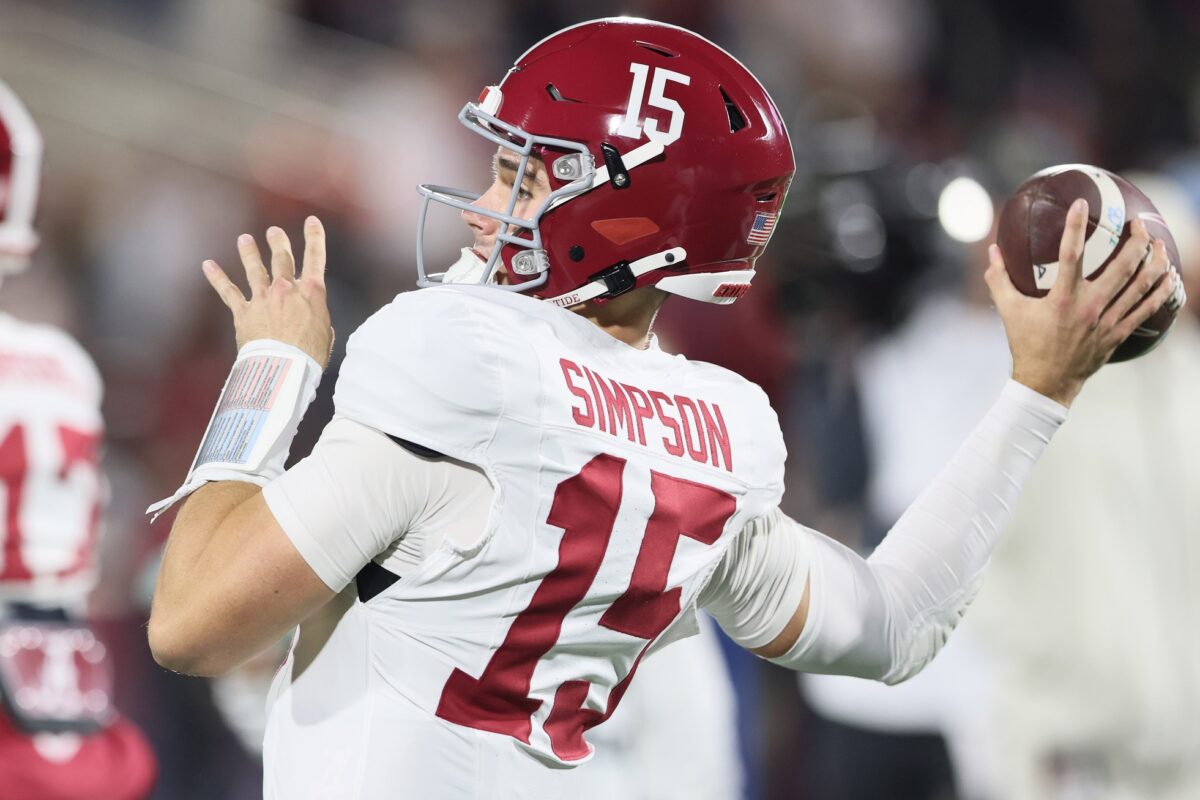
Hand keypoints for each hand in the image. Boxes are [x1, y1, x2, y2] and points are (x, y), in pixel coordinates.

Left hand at [202, 216, 333, 368]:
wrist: (283, 367)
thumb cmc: (310, 356)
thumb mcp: (325, 334)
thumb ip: (318, 319)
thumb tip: (311, 319)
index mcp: (312, 293)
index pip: (315, 258)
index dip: (314, 237)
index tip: (312, 221)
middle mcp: (287, 289)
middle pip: (282, 259)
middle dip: (278, 243)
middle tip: (273, 232)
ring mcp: (263, 299)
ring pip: (255, 269)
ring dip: (249, 253)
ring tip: (244, 240)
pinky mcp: (244, 312)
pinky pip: (228, 291)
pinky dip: (217, 277)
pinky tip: (208, 265)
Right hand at [987, 198, 1177, 406]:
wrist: (1046, 382)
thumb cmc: (1025, 344)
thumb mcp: (1007, 311)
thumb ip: (999, 279)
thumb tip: (991, 250)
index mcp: (1062, 298)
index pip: (1071, 254)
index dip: (1076, 225)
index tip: (1082, 203)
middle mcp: (1089, 307)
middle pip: (1123, 266)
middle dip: (1136, 240)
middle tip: (1139, 223)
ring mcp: (1108, 321)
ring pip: (1141, 286)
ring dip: (1154, 261)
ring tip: (1159, 244)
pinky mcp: (1118, 333)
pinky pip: (1147, 309)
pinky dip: (1162, 291)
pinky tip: (1169, 276)